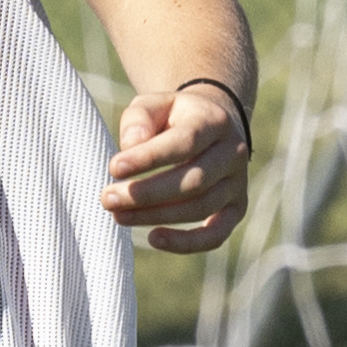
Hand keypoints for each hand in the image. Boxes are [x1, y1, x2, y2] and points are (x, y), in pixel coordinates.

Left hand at [102, 77, 251, 252]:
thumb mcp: (154, 104)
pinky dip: (187, 243)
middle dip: (147, 194)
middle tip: (108, 198)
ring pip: (201, 208)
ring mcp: (237, 183)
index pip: (185, 142)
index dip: (149, 157)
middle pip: (194, 180)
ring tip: (119, 216)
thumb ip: (139, 118)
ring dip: (156, 216)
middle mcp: (233, 152)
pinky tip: (154, 239)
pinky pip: (216, 234)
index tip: (114, 168)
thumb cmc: (173, 117)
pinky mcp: (235, 209)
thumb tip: (130, 146)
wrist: (211, 126)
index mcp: (215, 121)